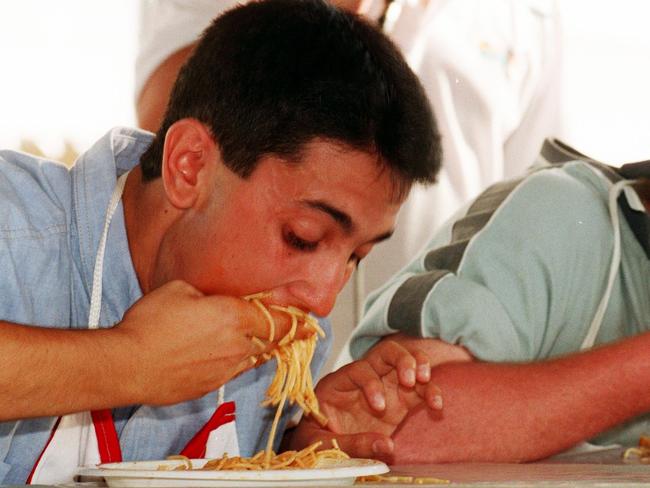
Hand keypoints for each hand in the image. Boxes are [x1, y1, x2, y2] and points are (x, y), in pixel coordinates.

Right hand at [107, 280, 307, 405]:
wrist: (127, 365)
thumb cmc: (149, 324)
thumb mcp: (180, 289)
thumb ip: (208, 293)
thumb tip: (216, 298)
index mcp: (234, 317)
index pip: (280, 320)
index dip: (298, 321)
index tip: (309, 320)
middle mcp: (237, 346)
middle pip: (273, 342)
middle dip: (286, 335)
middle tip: (295, 330)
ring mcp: (225, 369)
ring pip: (256, 358)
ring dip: (262, 348)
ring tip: (258, 339)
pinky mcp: (210, 386)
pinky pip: (234, 371)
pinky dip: (238, 361)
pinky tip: (225, 354)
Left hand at [288, 339, 441, 462]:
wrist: (319, 448)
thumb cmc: (315, 440)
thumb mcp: (321, 443)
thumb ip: (351, 444)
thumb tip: (386, 445)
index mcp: (339, 383)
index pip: (359, 370)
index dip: (371, 384)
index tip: (379, 407)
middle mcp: (364, 379)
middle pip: (386, 352)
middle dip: (401, 359)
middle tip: (411, 377)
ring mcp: (385, 388)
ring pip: (407, 362)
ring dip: (419, 366)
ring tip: (425, 382)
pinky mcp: (400, 403)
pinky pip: (419, 389)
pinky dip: (430, 392)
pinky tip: (437, 405)